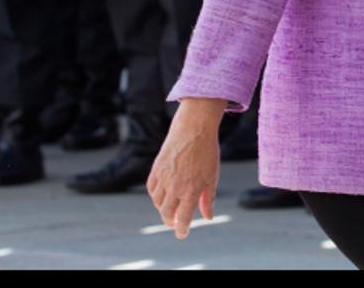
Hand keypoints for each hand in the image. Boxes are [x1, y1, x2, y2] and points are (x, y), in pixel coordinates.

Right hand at [147, 97, 223, 239]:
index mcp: (192, 189)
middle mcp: (175, 186)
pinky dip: (156, 196)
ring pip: (157, 202)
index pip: (184, 218)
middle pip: (167, 213)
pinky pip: (151, 189)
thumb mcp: (212, 177)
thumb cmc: (207, 153)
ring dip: (163, 209)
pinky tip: (162, 195)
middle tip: (174, 222)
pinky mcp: (156, 169)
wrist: (193, 129)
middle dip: (170, 221)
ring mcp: (163, 178)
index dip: (182, 229)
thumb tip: (208, 217)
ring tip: (170, 209)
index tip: (182, 234)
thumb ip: (208, 199)